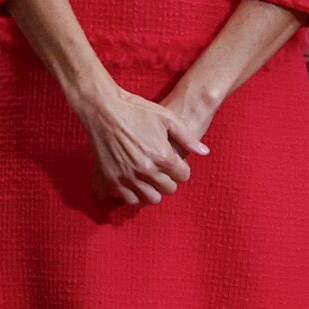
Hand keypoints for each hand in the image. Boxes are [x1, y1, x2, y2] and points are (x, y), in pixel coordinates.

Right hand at [78, 82, 209, 207]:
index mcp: (163, 156)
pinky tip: (133, 181)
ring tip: (148, 177)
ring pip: (151, 198)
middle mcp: (147, 170)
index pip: (183, 176)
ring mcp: (128, 177)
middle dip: (168, 179)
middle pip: (169, 189)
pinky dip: (134, 193)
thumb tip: (205, 152)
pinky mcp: (112, 180)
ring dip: (152, 189)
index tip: (173, 162)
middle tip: (160, 168)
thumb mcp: (166, 117)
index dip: (180, 168)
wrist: (103, 109)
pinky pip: (129, 199)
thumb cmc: (135, 110)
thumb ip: (187, 137)